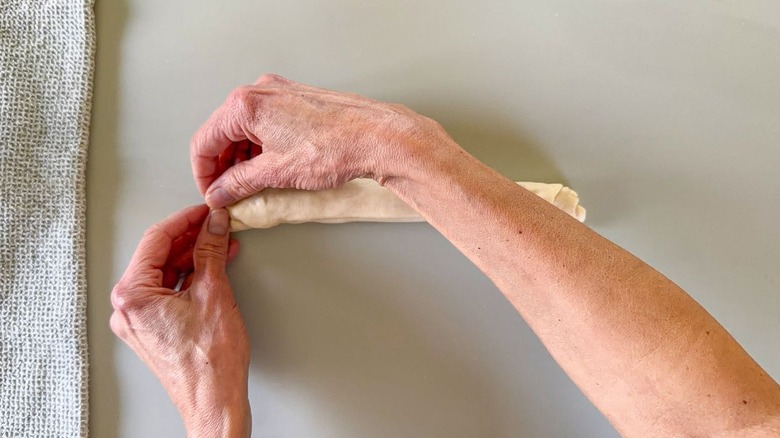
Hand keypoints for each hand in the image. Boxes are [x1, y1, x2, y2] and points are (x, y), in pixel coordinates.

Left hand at [110, 205, 250, 437]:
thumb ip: (211, 251)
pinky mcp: (152, 330)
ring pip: (165, 274)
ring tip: (221, 243)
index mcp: (132, 296)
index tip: (205, 210)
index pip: (156, 240)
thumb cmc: (210, 363)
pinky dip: (189, 278)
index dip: (185, 220)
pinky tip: (212, 267)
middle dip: (190, 239)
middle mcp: (127, 308)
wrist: (214, 401)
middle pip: (159, 257)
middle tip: (216, 224)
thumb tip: (214, 225)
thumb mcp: (214, 293)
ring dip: (193, 257)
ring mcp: (138, 321)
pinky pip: (168, 292)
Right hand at [190, 74, 457, 207]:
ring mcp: (281, 93)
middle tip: (227, 192)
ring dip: (242, 157)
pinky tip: (270, 167)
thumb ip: (239, 183)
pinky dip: (262, 147)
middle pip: (224, 132)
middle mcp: (261, 91)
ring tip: (250, 185)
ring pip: (246, 129)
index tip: (210, 192)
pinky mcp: (299, 100)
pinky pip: (267, 124)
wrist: (377, 137)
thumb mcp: (275, 172)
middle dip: (222, 165)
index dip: (203, 172)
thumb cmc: (335, 147)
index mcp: (245, 105)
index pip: (205, 140)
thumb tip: (221, 192)